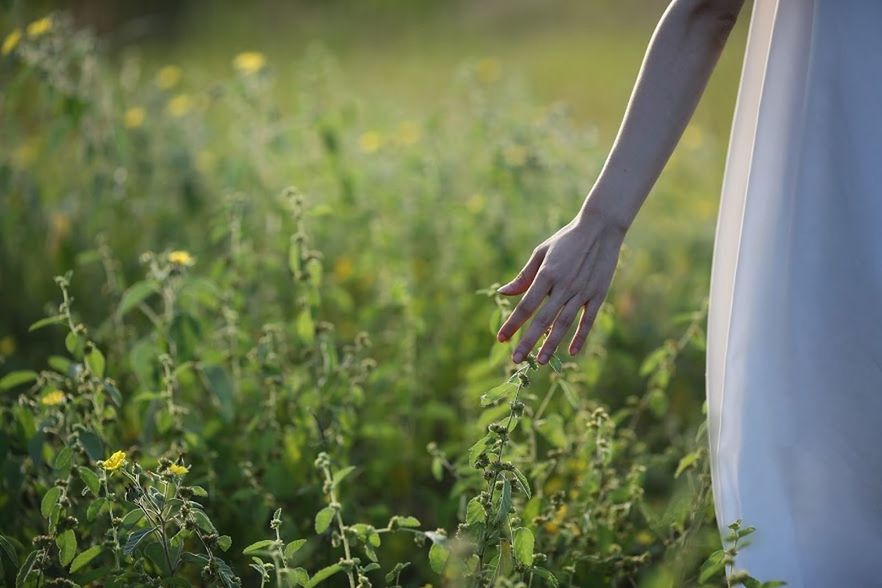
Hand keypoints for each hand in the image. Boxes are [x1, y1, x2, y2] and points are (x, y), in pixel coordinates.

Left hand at [496, 209, 625, 363]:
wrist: (601, 228)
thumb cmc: (566, 240)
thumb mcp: (541, 253)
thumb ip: (523, 276)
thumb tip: (503, 292)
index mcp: (546, 274)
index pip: (526, 305)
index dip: (512, 324)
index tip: (501, 338)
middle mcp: (563, 286)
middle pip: (542, 320)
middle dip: (528, 341)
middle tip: (517, 360)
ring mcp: (582, 291)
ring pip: (564, 323)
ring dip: (551, 344)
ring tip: (541, 361)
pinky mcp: (598, 295)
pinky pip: (587, 320)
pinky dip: (580, 337)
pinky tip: (571, 352)